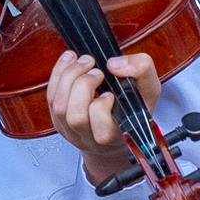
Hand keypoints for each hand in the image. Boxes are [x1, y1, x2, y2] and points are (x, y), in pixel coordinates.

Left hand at [47, 50, 159, 185]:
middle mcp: (91, 138)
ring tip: (84, 62)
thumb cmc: (132, 109)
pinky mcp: (58, 120)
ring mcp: (71, 131)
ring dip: (69, 78)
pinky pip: (50, 97)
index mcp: (116, 136)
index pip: (103, 132)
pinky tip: (70, 60)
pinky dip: (57, 74)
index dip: (101, 108)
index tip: (110, 93)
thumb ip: (142, 70)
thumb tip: (114, 64)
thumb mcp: (148, 89)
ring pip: (60, 107)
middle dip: (83, 86)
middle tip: (96, 71)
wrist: (117, 125)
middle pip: (76, 117)